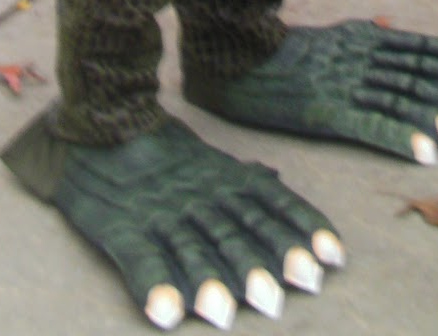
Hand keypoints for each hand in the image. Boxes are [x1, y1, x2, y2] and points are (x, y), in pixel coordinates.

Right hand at [2, 115, 342, 329]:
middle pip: (236, 231)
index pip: (272, 207)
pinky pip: (140, 259)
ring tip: (225, 313)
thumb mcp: (211, 160)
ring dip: (209, 282)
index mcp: (225, 181)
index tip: (332, 259)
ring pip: (191, 248)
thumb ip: (243, 177)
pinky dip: (154, 285)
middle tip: (282, 295)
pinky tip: (167, 313)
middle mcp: (201, 199)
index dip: (302, 231)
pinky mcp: (123, 229)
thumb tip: (278, 184)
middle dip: (262, 264)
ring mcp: (162, 214)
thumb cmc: (164, 154)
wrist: (105, 125)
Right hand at [186, 20, 437, 165]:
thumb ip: (354, 39)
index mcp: (353, 36)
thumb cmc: (273, 52)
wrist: (230, 57)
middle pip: (409, 72)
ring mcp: (340, 82)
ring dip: (433, 116)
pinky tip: (427, 152)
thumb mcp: (322, 37)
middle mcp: (353, 56)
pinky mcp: (324, 111)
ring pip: (398, 98)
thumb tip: (386, 34)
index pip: (408, 46)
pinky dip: (404, 138)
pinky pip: (372, 126)